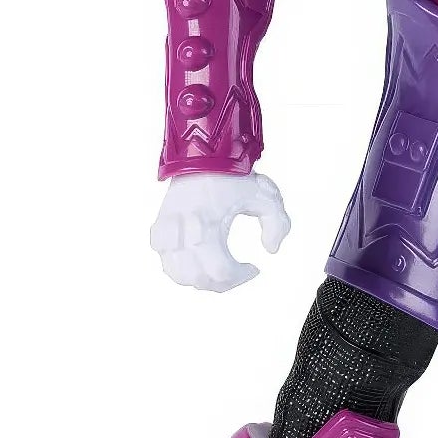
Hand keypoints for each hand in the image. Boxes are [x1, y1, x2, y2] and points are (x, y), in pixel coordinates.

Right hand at [150, 171, 290, 291]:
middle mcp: (182, 230)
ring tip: (221, 269)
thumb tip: (271, 249)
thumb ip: (278, 224)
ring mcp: (167, 232)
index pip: (220, 271)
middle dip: (224, 282)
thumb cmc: (233, 175)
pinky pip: (166, 264)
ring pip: (179, 276)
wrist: (200, 154)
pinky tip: (201, 261)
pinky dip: (183, 270)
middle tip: (238, 272)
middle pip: (199, 279)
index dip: (241, 277)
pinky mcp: (159, 230)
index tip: (253, 268)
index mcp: (207, 223)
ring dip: (203, 279)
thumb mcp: (265, 196)